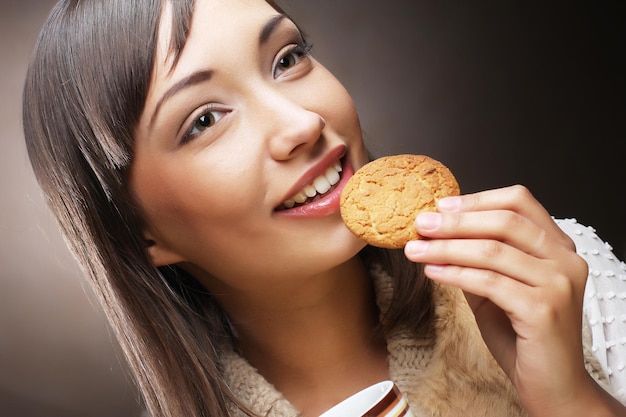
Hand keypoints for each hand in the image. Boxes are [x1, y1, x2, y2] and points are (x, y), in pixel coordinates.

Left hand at [404, 185, 623, 415]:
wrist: (552, 386)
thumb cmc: (523, 336)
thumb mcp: (498, 288)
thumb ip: (479, 260)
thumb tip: (438, 234)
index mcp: (558, 247)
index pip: (520, 202)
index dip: (477, 199)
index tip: (441, 205)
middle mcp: (566, 259)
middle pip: (504, 222)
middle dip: (455, 222)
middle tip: (420, 224)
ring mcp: (558, 283)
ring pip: (492, 251)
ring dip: (446, 248)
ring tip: (415, 249)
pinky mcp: (543, 309)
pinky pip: (489, 282)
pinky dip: (455, 274)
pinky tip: (432, 272)